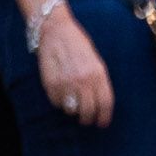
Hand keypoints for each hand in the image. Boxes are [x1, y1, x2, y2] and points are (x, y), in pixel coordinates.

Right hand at [36, 0, 116, 127]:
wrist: (57, 31)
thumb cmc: (79, 46)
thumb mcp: (96, 62)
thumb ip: (98, 81)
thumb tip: (100, 104)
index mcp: (98, 75)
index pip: (105, 103)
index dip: (104, 117)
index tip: (102, 123)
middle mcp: (84, 81)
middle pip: (88, 111)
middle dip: (88, 119)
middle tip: (86, 120)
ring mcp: (67, 83)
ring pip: (71, 110)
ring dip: (72, 109)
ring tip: (72, 100)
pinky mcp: (51, 84)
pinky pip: (56, 103)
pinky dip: (59, 101)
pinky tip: (60, 91)